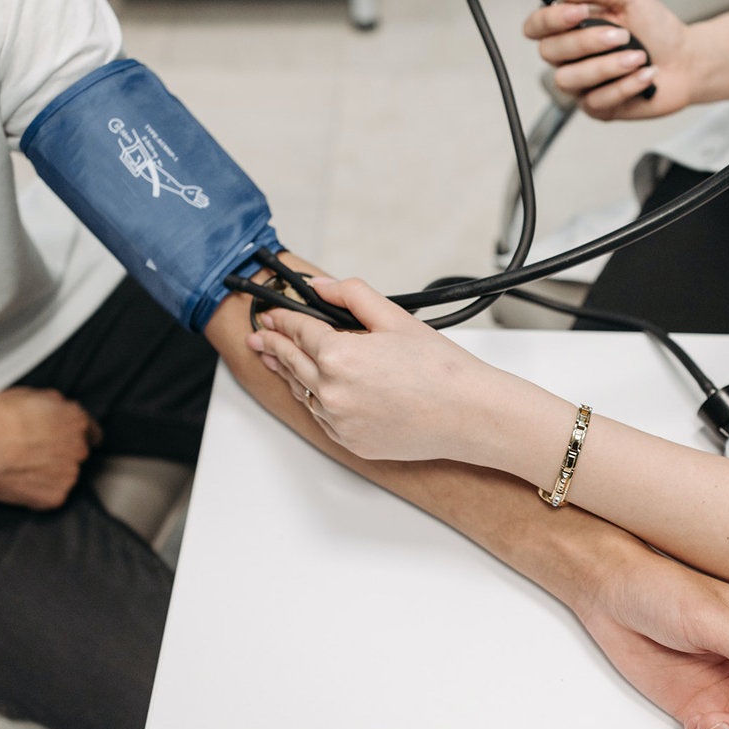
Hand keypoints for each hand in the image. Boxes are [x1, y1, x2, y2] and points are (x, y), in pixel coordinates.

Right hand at [0, 388, 101, 508]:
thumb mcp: (29, 395)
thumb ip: (54, 405)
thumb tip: (57, 408)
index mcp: (76, 421)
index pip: (92, 432)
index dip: (78, 436)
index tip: (68, 441)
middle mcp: (80, 448)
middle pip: (78, 454)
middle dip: (61, 454)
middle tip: (34, 453)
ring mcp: (70, 474)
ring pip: (65, 475)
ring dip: (51, 473)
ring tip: (22, 467)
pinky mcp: (57, 496)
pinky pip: (52, 495)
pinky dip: (39, 492)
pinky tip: (20, 481)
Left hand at [245, 278, 506, 462]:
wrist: (469, 415)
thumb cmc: (441, 370)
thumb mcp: (394, 318)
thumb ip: (351, 295)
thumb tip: (320, 286)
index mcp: (339, 356)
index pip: (299, 331)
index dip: (283, 319)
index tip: (273, 314)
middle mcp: (332, 393)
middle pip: (292, 363)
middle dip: (273, 346)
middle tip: (259, 337)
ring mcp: (339, 422)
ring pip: (303, 393)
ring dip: (289, 374)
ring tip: (277, 361)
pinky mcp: (351, 442)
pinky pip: (322, 417)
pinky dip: (315, 400)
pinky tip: (313, 390)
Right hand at [523, 0, 693, 119]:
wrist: (686, 61)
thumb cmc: (657, 29)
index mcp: (570, 29)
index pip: (536, 27)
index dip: (549, 21)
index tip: (579, 13)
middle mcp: (569, 59)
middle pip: (549, 53)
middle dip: (587, 42)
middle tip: (622, 35)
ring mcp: (580, 87)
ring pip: (570, 80)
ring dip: (609, 66)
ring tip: (638, 57)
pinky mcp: (596, 109)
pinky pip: (597, 100)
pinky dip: (627, 85)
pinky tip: (646, 75)